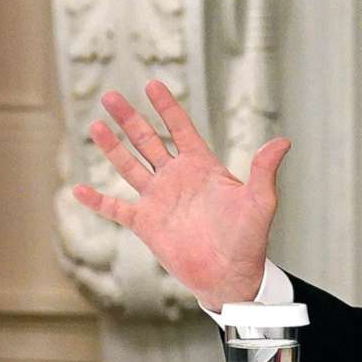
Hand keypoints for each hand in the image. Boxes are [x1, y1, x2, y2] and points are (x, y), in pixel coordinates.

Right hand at [69, 79, 290, 310]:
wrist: (230, 276)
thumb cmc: (249, 240)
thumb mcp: (260, 202)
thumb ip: (264, 170)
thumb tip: (283, 141)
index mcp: (202, 167)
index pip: (181, 128)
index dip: (167, 107)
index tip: (152, 84)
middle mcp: (176, 178)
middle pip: (148, 140)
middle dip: (130, 118)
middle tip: (111, 96)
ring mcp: (158, 200)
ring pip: (129, 166)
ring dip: (112, 147)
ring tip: (95, 125)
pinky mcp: (146, 224)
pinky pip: (116, 208)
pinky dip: (97, 200)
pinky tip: (78, 189)